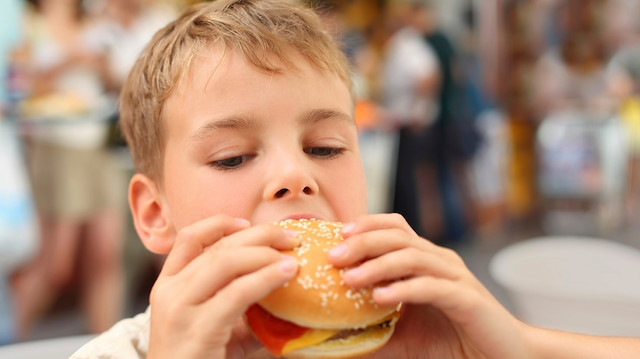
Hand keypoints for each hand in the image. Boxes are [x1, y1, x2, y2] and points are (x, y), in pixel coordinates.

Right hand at [146, 215, 298, 358]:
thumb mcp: (216, 323)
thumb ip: (240, 301)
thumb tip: (285, 284)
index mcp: (169, 285)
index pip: (189, 238)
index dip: (221, 224)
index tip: (249, 223)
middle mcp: (169, 291)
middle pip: (217, 247)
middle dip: (259, 235)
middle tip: (291, 236)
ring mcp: (179, 309)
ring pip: (226, 262)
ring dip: (265, 254)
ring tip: (293, 256)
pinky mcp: (197, 329)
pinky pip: (237, 293)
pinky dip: (266, 278)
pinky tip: (286, 274)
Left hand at [328, 213, 528, 358]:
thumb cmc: (452, 342)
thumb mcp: (403, 336)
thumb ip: (371, 331)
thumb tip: (331, 335)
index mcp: (426, 261)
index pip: (395, 227)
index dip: (366, 225)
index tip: (336, 236)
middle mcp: (440, 261)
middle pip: (398, 236)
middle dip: (363, 242)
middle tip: (333, 257)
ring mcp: (456, 278)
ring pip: (413, 257)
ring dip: (377, 265)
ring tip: (349, 279)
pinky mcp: (468, 300)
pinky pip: (432, 287)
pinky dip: (404, 289)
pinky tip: (379, 297)